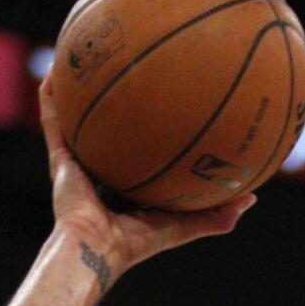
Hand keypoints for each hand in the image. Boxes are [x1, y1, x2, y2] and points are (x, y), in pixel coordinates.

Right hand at [40, 75, 255, 287]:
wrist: (98, 248)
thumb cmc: (138, 242)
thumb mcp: (184, 224)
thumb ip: (216, 214)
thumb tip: (252, 196)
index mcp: (128, 186)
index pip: (140, 153)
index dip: (152, 132)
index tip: (168, 105)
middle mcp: (102, 171)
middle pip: (110, 132)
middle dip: (117, 105)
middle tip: (130, 70)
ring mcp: (78, 164)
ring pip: (78, 121)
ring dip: (79, 92)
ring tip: (84, 57)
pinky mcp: (59, 159)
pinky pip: (54, 120)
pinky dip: (52, 97)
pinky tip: (57, 69)